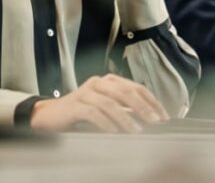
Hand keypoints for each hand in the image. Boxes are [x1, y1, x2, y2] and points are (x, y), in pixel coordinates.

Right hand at [29, 74, 168, 132]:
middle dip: (143, 108)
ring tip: (136, 131)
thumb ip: (124, 110)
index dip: (152, 101)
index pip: (136, 87)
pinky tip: (114, 132)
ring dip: (126, 119)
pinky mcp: (75, 105)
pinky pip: (93, 113)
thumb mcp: (106, 108)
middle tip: (155, 122)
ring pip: (110, 103)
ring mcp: (85, 92)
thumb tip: (149, 119)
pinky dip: (106, 123)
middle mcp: (99, 83)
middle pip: (125, 92)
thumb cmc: (81, 113)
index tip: (164, 116)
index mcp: (109, 81)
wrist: (50, 115)